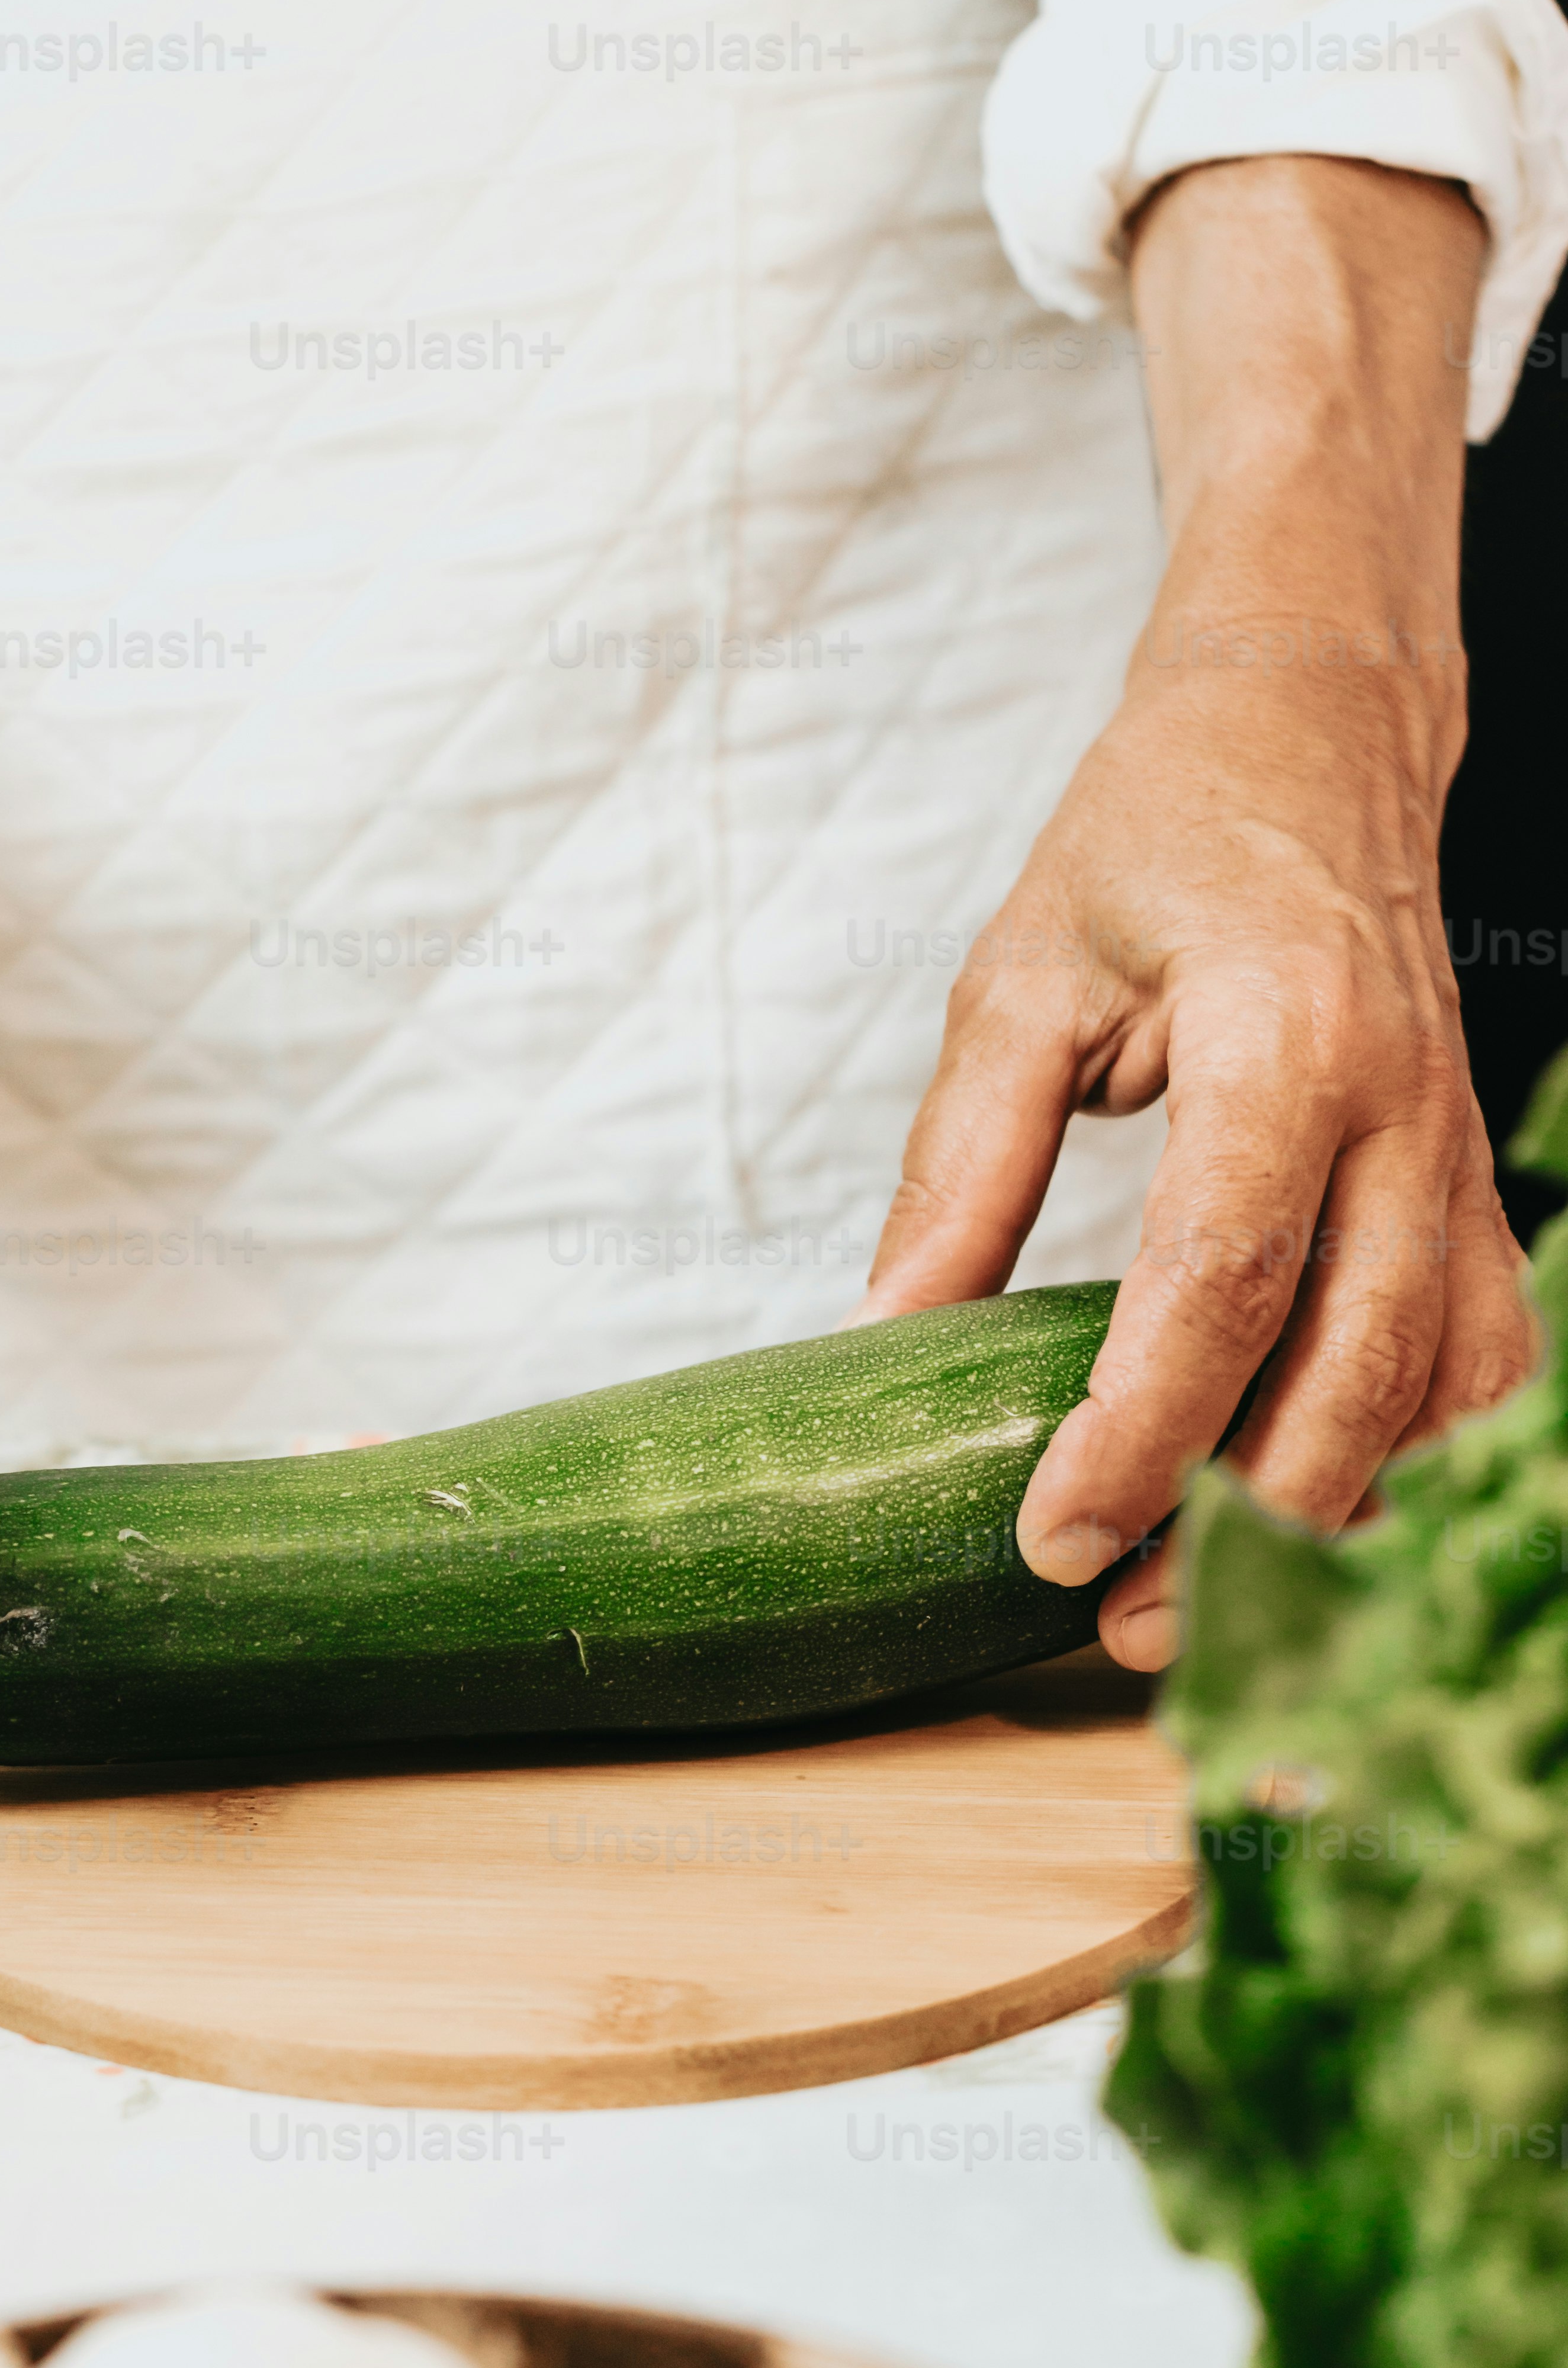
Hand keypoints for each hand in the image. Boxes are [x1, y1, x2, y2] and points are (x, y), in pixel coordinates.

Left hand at [857, 158, 1533, 1668]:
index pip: (1219, 1280)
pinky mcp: (1478, 1196)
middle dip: (1242, 1525)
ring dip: (1337, 1518)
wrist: (1311, 737)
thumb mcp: (1021, 977)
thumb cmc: (1155, 845)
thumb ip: (962, 1159)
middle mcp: (1406, 1113)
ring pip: (1445, 1391)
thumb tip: (887, 1334)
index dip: (1141, 1432)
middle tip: (1116, 1630)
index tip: (1051, 1540)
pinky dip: (1414, 1462)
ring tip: (1203, 1610)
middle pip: (1354, 1369)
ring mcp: (1463, 1161)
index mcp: (1282, 1045)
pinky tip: (1318, 1523)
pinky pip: (1480, 1363)